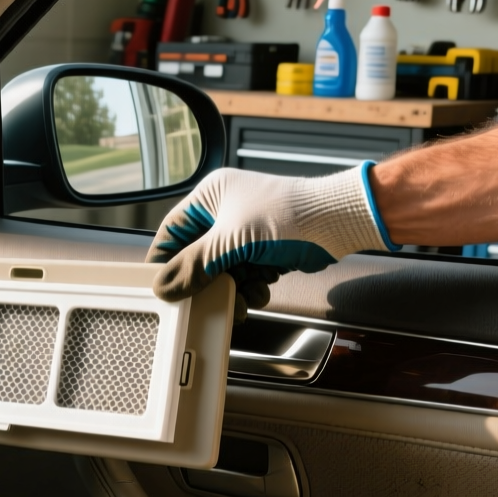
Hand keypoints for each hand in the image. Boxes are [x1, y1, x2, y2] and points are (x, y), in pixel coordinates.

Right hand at [147, 164, 394, 307]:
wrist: (338, 222)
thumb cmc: (287, 215)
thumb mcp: (231, 241)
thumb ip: (194, 266)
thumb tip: (162, 287)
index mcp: (210, 196)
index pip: (172, 231)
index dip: (164, 259)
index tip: (159, 286)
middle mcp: (225, 211)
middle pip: (198, 256)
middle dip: (205, 282)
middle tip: (203, 300)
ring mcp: (246, 232)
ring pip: (222, 271)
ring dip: (230, 290)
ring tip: (240, 300)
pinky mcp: (264, 250)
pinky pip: (244, 276)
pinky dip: (250, 288)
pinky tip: (260, 290)